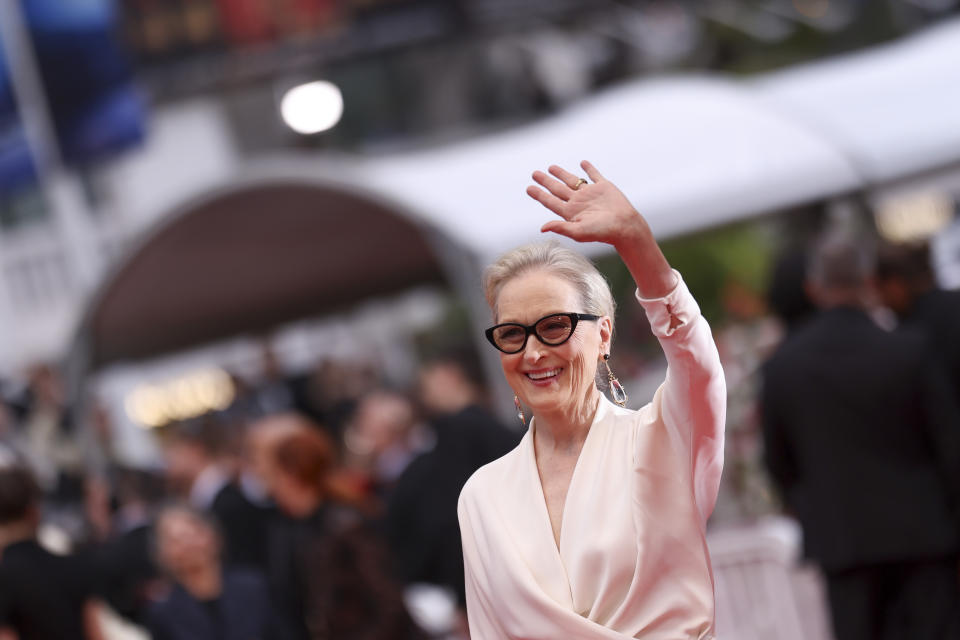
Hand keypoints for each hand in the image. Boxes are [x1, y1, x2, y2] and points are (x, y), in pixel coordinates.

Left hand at [526, 160, 647, 249]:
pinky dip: (589, 168)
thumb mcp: (579, 232)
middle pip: (558, 189)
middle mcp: (578, 202)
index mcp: (571, 212)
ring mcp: (591, 194)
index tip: (529, 188)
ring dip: (562, 174)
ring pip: (573, 180)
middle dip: (546, 181)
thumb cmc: (602, 232)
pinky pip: (594, 175)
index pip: (551, 201)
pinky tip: (583, 163)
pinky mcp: (604, 187)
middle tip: (534, 173)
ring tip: (551, 167)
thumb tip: (542, 228)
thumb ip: (560, 228)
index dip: (539, 195)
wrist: (625, 226)